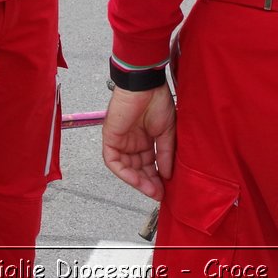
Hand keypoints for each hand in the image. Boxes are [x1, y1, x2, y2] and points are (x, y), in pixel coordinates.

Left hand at [102, 84, 175, 199]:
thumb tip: (167, 174)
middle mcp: (132, 141)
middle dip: (148, 182)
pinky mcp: (110, 137)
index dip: (157, 177)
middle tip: (159, 192)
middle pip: (138, 168)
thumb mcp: (167, 132)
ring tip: (151, 189)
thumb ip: (165, 154)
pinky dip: (124, 172)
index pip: (149, 164)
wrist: (145, 85)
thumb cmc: (157, 100)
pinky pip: (113, 161)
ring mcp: (121, 139)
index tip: (166, 188)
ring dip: (138, 181)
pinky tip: (137, 180)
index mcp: (145, 138)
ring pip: (126, 168)